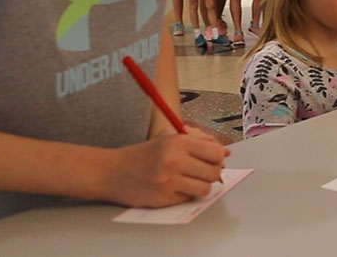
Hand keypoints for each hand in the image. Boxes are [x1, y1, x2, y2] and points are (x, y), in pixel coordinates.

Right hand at [100, 131, 229, 207]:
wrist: (111, 172)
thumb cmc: (143, 154)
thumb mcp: (168, 139)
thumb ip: (197, 142)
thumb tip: (225, 152)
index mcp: (178, 142)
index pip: (216, 153)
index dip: (218, 158)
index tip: (212, 160)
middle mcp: (174, 160)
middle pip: (214, 172)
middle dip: (212, 173)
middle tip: (202, 172)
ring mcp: (168, 181)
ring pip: (205, 188)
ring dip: (201, 186)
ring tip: (189, 180)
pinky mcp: (163, 198)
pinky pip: (189, 198)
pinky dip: (185, 194)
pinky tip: (174, 187)